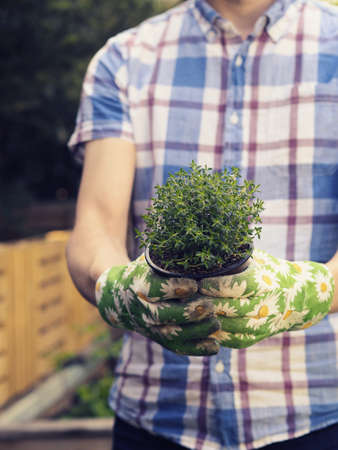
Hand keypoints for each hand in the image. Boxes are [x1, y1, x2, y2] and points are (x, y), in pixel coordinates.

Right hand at [95, 255, 219, 355]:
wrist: (116, 296)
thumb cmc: (142, 272)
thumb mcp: (150, 260)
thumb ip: (171, 256)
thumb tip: (202, 241)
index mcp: (139, 285)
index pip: (154, 289)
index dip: (174, 288)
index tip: (194, 285)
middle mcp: (142, 309)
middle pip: (163, 316)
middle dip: (187, 313)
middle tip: (210, 307)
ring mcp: (150, 327)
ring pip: (171, 334)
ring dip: (196, 331)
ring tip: (216, 323)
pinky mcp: (158, 338)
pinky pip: (177, 347)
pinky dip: (196, 348)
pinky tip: (215, 346)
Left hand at [199, 249, 333, 348]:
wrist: (298, 297)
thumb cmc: (270, 271)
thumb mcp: (259, 259)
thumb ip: (237, 258)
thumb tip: (206, 251)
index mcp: (266, 283)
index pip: (240, 286)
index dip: (217, 285)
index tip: (200, 282)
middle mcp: (266, 305)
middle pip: (232, 308)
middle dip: (207, 303)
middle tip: (187, 297)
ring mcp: (262, 325)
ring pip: (230, 326)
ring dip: (208, 320)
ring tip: (190, 310)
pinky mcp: (255, 337)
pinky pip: (232, 339)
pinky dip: (215, 333)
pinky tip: (200, 324)